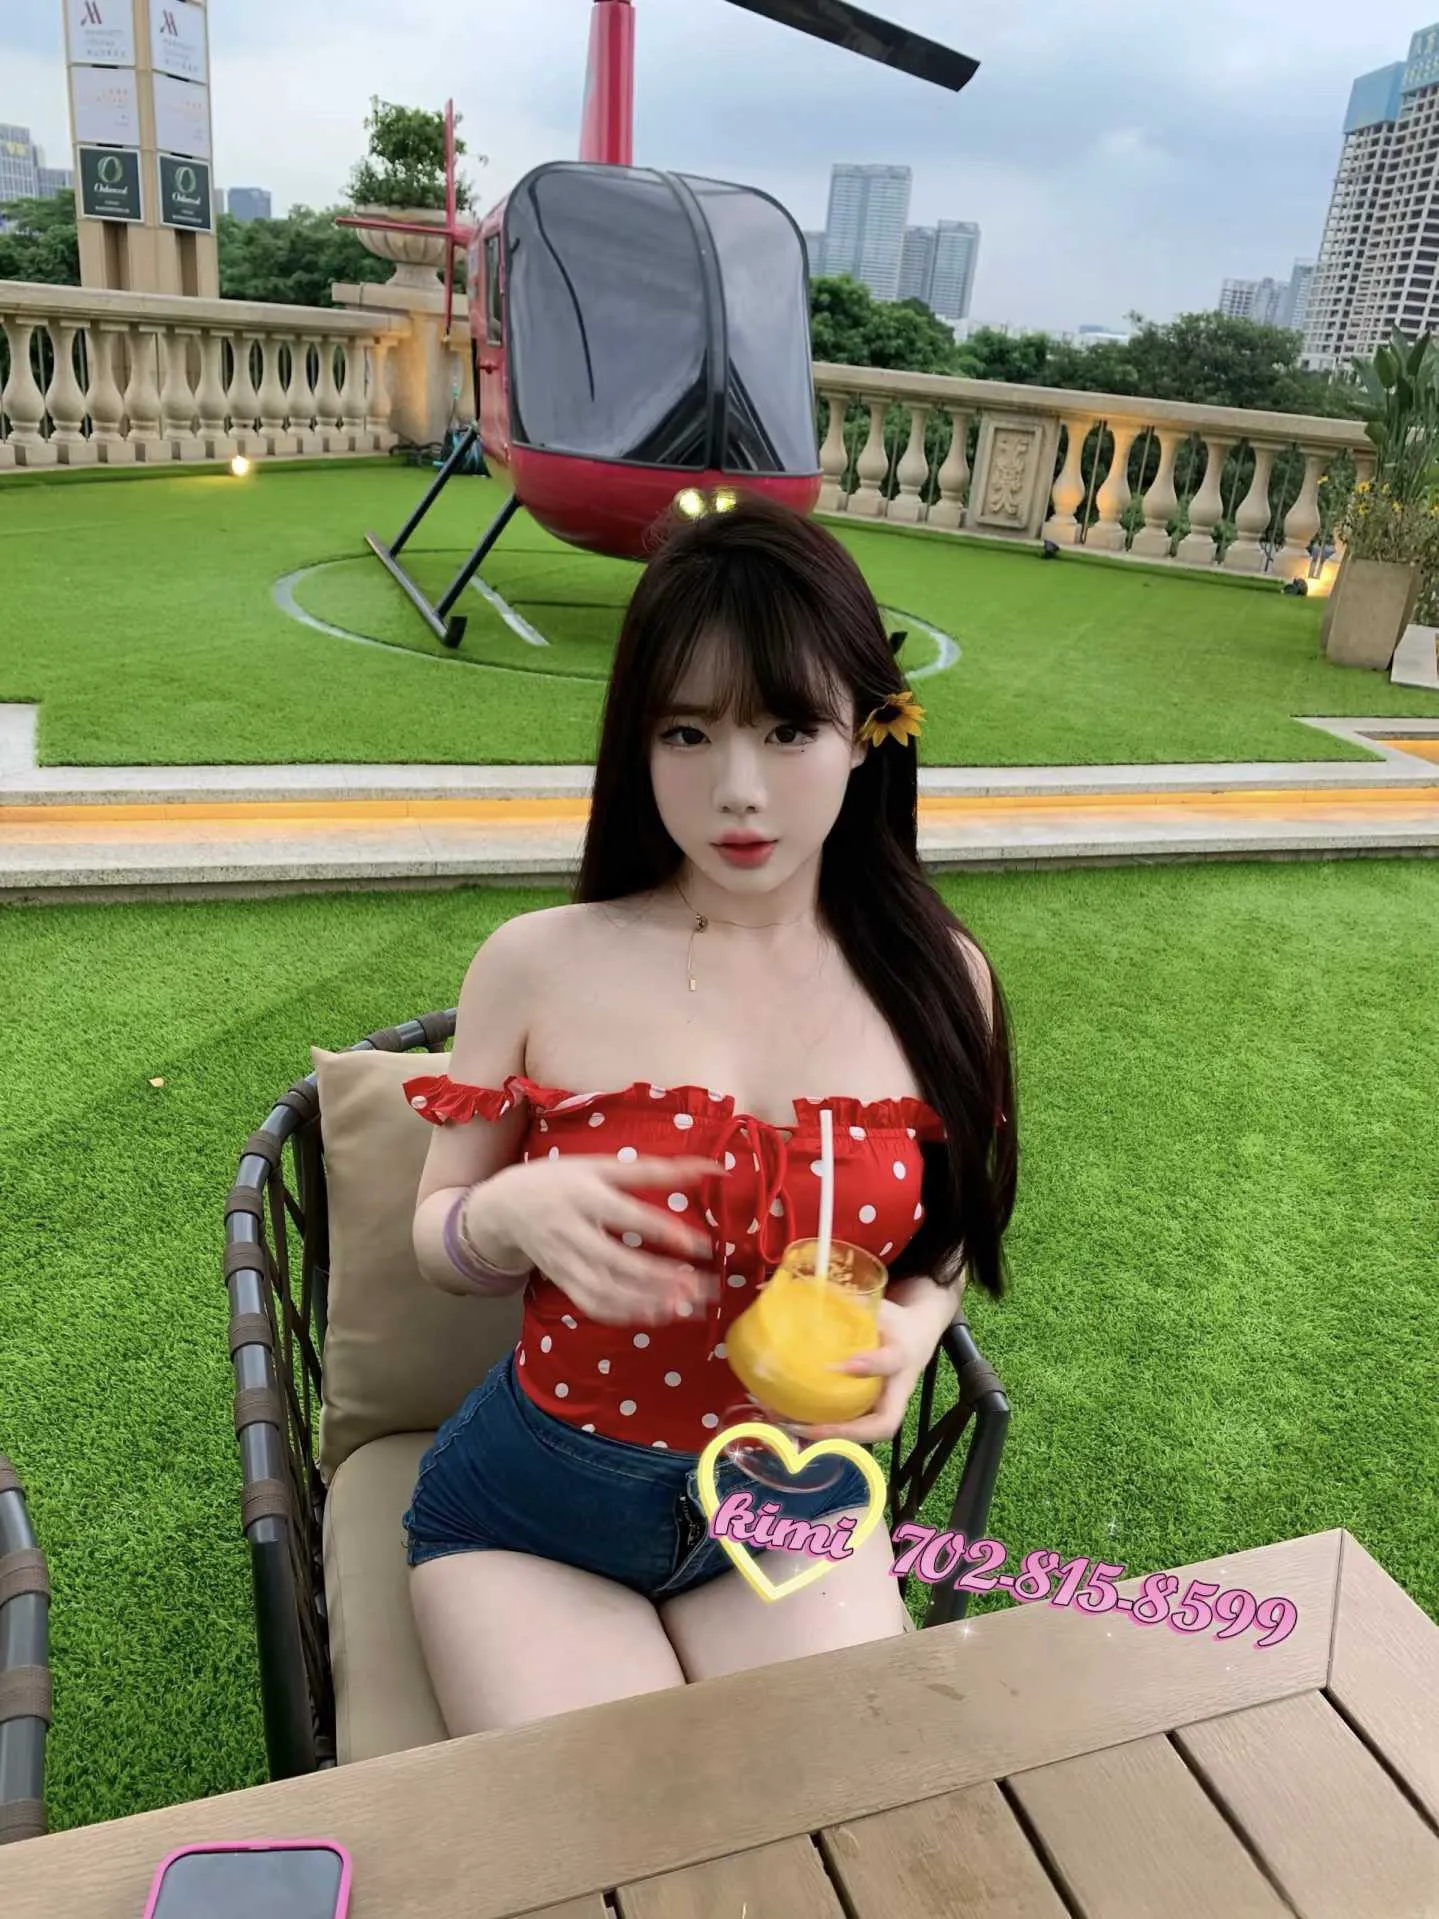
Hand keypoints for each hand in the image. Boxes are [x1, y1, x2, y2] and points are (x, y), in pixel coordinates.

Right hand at [486, 1154, 726, 1325]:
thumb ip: (654, 1170)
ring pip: (606, 1290)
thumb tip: (708, 1167)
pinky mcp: (562, 1282)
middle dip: (662, 1278)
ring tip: (686, 1305)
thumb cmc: (560, 1180)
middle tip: (701, 1285)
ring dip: (647, 1301)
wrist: (504, 1207)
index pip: (626, 1216)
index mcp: (583, 1195)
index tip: (696, 1245)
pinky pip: (594, 1305)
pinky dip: (625, 1314)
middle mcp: (571, 1231)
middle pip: (618, 1261)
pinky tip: (656, 1314)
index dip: (661, 1232)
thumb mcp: (600, 1166)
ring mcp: (564, 1261)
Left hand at [793, 1297, 942, 1444]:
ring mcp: (887, 1404)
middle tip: (808, 1426)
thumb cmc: (896, 1322)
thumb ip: (850, 1301)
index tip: (837, 1365)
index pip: (891, 1361)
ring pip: (864, 1432)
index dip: (868, 1366)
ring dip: (827, 1436)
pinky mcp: (873, 1410)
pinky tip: (791, 1423)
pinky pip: (852, 1427)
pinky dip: (823, 1430)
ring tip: (789, 1426)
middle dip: (846, 1431)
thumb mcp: (880, 1306)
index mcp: (903, 1354)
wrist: (918, 1336)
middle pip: (884, 1423)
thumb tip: (803, 1289)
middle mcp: (899, 1389)